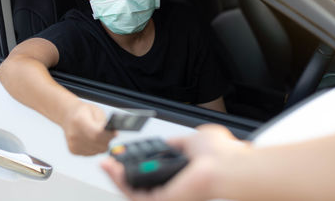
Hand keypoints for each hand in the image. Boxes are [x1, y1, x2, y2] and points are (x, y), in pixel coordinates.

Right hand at [61, 102, 115, 154]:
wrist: (68, 116)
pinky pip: (91, 153)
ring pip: (96, 151)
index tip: (115, 133)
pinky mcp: (74, 150)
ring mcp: (73, 144)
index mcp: (79, 121)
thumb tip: (112, 133)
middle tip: (110, 134)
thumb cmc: (83, 111)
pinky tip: (94, 140)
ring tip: (101, 135)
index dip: (108, 135)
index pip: (96, 134)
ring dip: (102, 145)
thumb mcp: (96, 111)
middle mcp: (74, 135)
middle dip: (107, 140)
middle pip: (97, 144)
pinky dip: (96, 148)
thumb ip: (103, 122)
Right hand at [101, 124, 249, 200]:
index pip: (156, 175)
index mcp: (183, 176)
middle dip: (123, 175)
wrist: (228, 167)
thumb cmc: (220, 156)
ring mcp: (168, 196)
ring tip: (106, 164)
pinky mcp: (161, 200)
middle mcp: (175, 189)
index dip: (140, 166)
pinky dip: (120, 182)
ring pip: (134, 191)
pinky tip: (111, 168)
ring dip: (117, 178)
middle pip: (141, 186)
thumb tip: (169, 141)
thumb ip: (179, 142)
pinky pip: (134, 194)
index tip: (129, 156)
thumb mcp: (195, 140)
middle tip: (111, 163)